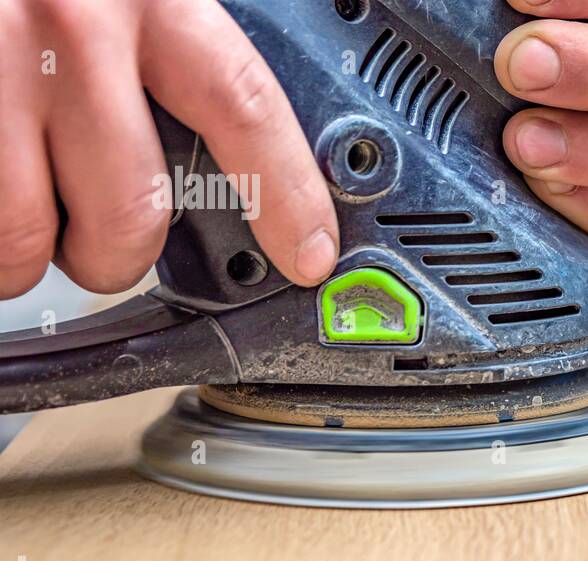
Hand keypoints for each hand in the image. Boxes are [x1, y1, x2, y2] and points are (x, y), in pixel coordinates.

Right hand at [0, 0, 338, 298]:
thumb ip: (157, 38)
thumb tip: (214, 128)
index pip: (245, 106)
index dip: (286, 193)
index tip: (307, 249)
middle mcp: (69, 26)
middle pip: (131, 208)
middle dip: (117, 255)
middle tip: (100, 245)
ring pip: (25, 236)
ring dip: (26, 257)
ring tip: (21, 223)